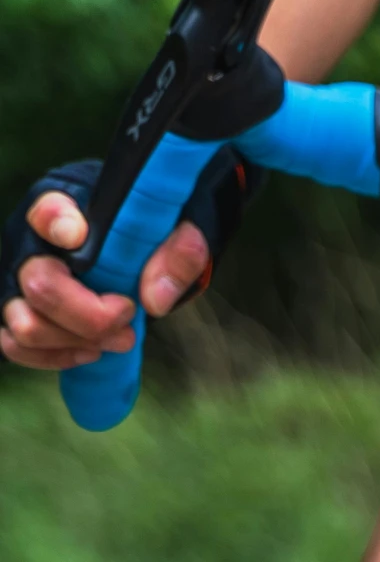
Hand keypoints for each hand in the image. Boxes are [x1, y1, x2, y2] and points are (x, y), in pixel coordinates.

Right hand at [1, 192, 210, 371]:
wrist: (142, 249)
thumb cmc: (152, 231)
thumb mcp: (181, 228)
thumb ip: (179, 252)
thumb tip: (155, 300)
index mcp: (66, 204)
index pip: (46, 210)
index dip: (56, 223)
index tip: (80, 236)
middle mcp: (31, 241)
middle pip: (38, 284)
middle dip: (89, 316)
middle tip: (129, 318)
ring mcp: (19, 278)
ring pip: (25, 323)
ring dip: (75, 342)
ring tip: (118, 339)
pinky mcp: (20, 310)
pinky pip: (16, 345)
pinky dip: (55, 357)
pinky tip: (90, 351)